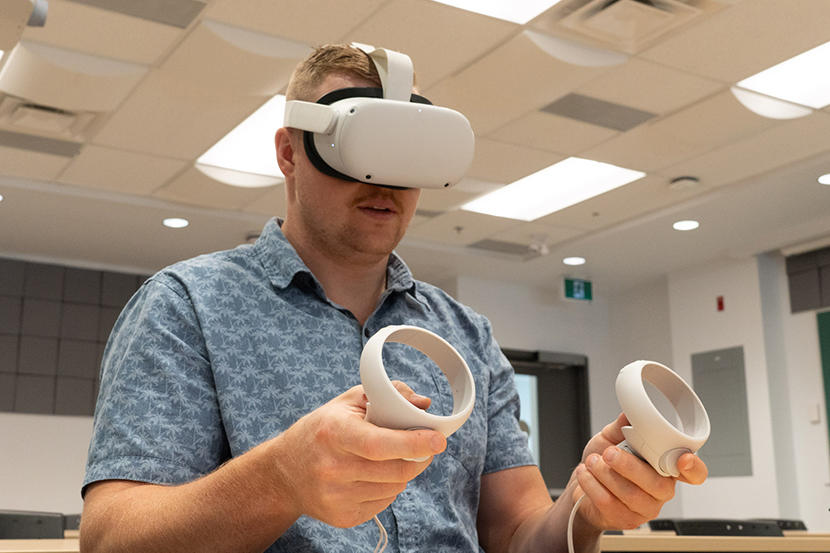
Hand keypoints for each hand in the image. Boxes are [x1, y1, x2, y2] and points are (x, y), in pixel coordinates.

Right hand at [267, 381, 445, 527]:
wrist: (285, 473)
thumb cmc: (321, 430)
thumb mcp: (348, 403)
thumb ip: (388, 396)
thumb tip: (423, 404)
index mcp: (333, 434)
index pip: (379, 444)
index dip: (413, 443)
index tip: (438, 440)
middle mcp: (332, 469)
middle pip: (395, 470)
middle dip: (419, 457)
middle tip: (426, 446)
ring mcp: (336, 497)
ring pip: (395, 487)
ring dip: (403, 472)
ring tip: (389, 458)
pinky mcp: (343, 518)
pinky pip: (385, 503)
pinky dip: (389, 488)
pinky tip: (374, 475)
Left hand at [573, 413, 707, 529]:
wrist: (581, 486)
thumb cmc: (603, 463)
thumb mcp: (611, 439)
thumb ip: (620, 427)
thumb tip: (627, 414)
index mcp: (665, 467)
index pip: (694, 473)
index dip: (694, 468)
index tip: (684, 459)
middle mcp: (661, 490)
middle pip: (657, 484)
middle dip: (629, 466)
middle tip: (609, 453)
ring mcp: (646, 508)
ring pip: (631, 495)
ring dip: (605, 474)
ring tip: (592, 461)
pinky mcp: (626, 520)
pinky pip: (610, 504)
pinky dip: (592, 485)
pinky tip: (585, 474)